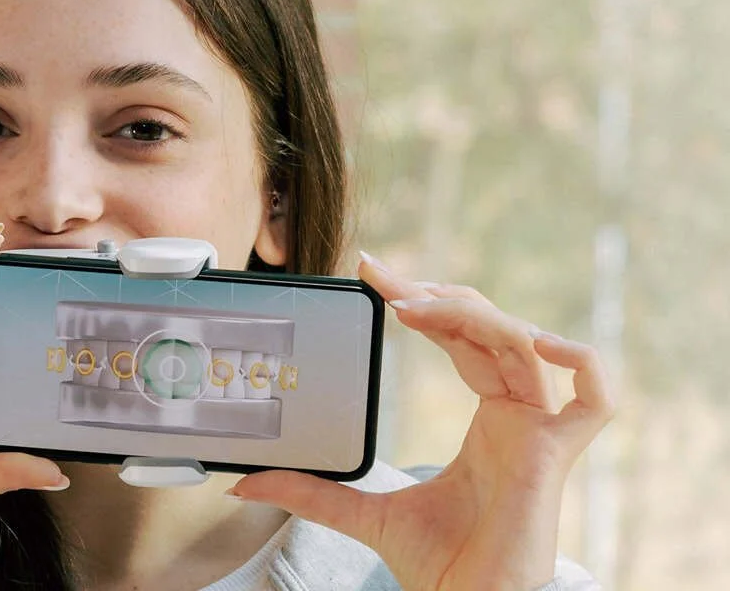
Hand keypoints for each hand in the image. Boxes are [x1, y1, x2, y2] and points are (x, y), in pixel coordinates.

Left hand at [228, 253, 614, 590]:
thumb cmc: (438, 567)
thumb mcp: (362, 512)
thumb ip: (310, 493)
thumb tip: (244, 485)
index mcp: (486, 420)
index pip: (462, 338)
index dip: (426, 303)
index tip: (376, 277)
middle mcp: (516, 415)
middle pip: (490, 327)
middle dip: (438, 296)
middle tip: (385, 282)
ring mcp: (540, 431)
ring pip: (523, 343)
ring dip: (471, 313)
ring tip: (412, 308)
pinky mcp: (557, 455)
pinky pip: (595, 398)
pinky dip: (578, 361)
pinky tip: (529, 339)